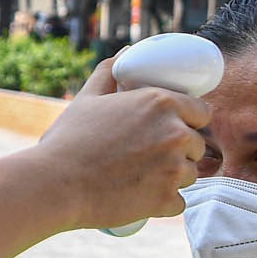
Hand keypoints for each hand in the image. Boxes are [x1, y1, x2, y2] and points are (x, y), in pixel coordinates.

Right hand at [30, 57, 208, 231]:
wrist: (54, 184)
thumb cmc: (69, 140)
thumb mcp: (87, 98)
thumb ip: (110, 71)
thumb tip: (126, 53)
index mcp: (161, 103)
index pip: (202, 112)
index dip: (189, 122)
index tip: (172, 131)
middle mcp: (175, 134)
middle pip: (197, 146)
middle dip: (180, 152)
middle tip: (151, 158)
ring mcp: (173, 169)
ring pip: (189, 175)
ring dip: (173, 178)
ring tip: (143, 178)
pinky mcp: (165, 200)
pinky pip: (179, 203)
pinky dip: (163, 203)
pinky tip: (142, 198)